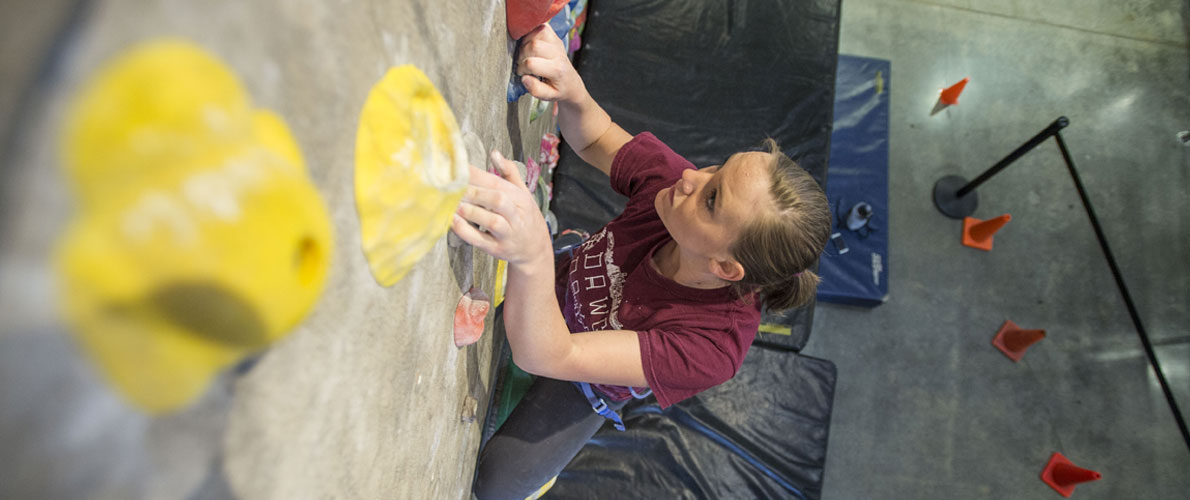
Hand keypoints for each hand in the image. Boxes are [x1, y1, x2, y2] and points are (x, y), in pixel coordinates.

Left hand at [452, 151, 552, 266]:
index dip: (478, 174)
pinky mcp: (497, 249)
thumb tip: (494, 153)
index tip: (459, 167)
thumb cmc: (524, 217)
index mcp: (520, 198)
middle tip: (454, 187)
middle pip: (498, 200)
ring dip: (471, 211)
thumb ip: (509, 172)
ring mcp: (507, 234)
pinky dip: (466, 231)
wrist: (535, 248)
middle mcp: (516, 216)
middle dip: (475, 192)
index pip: (498, 183)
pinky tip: (453, 221)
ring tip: (453, 203)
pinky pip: (481, 241)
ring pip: (492, 222)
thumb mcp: (523, 193)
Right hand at [516, 24, 584, 103]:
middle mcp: (558, 53)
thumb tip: (524, 78)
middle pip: (532, 46)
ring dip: (525, 43)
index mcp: (557, 69)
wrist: (571, 82)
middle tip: (524, 63)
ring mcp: (556, 41)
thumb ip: (535, 90)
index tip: (523, 73)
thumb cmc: (558, 89)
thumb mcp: (548, 96)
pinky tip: (530, 44)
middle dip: (522, 55)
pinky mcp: (554, 35)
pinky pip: (538, 26)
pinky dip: (530, 33)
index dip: (522, 68)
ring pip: (534, 34)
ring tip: (527, 54)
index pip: (531, 63)